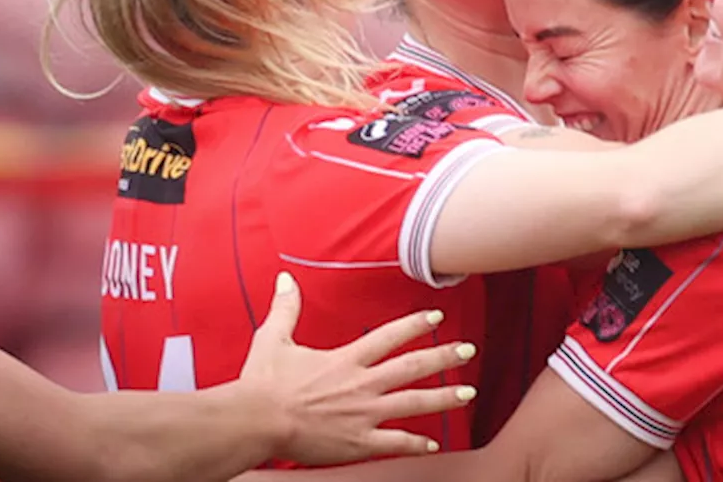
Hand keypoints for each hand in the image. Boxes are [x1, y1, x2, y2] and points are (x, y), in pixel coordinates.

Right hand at [238, 272, 477, 465]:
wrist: (254, 423)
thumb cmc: (261, 384)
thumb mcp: (273, 339)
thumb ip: (286, 308)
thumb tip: (285, 279)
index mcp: (346, 360)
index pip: (390, 336)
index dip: (416, 324)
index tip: (437, 316)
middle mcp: (361, 385)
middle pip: (412, 367)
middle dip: (444, 357)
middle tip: (468, 351)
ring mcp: (363, 414)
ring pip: (414, 403)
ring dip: (444, 398)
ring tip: (468, 393)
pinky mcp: (357, 442)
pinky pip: (394, 442)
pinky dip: (416, 443)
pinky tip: (433, 443)